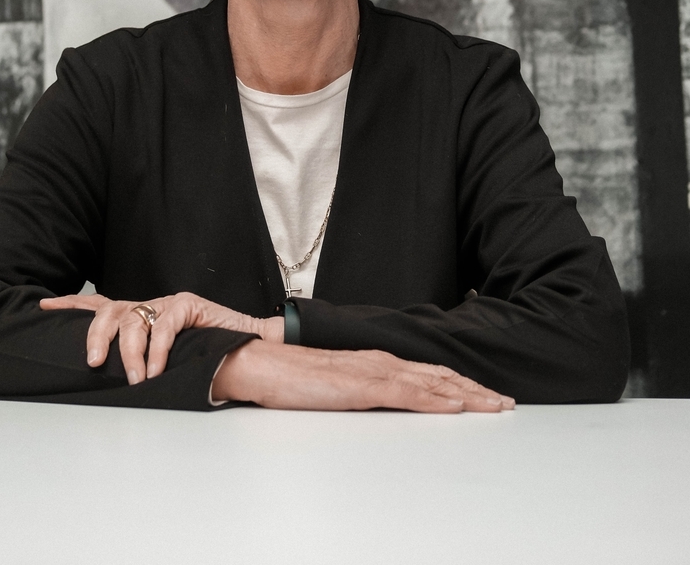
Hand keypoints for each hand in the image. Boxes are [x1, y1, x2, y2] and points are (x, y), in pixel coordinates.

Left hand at [39, 291, 283, 384]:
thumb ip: (138, 363)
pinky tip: (156, 370)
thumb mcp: (160, 362)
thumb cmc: (200, 357)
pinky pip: (165, 326)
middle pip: (109, 310)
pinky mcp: (188, 304)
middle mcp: (149, 305)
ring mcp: (167, 302)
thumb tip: (105, 387)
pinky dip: (158, 350)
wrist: (244, 346)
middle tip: (95, 364)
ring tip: (135, 379)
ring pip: (134, 318)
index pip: (99, 306)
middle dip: (96, 335)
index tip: (43, 305)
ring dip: (130, 352)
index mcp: (138, 315)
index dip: (71, 305)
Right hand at [212, 341, 514, 412]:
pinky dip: (437, 398)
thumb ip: (359, 388)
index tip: (484, 394)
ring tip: (495, 405)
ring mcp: (374, 372)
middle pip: (439, 375)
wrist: (262, 362)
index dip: (459, 382)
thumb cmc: (291, 376)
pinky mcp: (363, 386)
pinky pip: (408, 394)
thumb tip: (377, 399)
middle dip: (475, 389)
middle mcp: (381, 362)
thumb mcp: (335, 384)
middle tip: (505, 401)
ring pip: (433, 383)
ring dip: (468, 394)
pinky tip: (456, 405)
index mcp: (375, 361)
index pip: (427, 373)